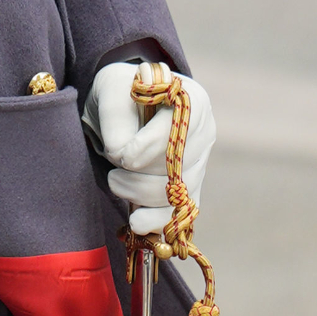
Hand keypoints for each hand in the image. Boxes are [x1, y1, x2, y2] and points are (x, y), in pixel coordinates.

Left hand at [84, 61, 214, 235]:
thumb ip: (117, 120)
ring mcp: (201, 163)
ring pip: (179, 193)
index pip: (182, 127)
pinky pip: (181, 212)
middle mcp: (205, 132)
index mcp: (192, 99)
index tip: (125, 158)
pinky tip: (137, 223)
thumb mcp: (111, 92)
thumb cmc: (119, 94)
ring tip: (116, 183)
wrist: (121, 107)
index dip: (153, 145)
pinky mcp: (190, 189)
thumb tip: (123, 158)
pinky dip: (158, 220)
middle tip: (113, 174)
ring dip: (142, 196)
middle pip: (181, 166)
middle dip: (141, 176)